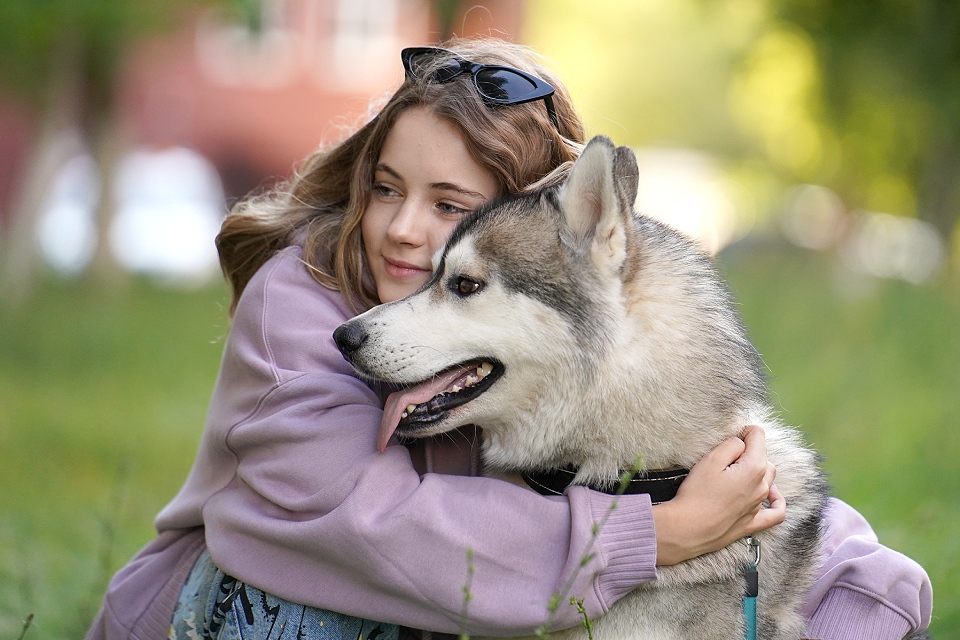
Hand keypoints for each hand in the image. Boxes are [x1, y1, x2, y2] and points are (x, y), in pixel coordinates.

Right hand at [651, 425, 784, 565]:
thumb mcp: (711, 459)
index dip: (744, 431)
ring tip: (736, 470)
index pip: (758, 436)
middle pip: (764, 457)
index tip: (730, 435)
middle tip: (727, 454)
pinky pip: (776, 512)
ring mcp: (759, 506)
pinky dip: (777, 500)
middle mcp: (762, 486)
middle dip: (750, 450)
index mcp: (754, 467)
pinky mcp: (753, 522)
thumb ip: (732, 445)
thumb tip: (743, 442)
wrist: (688, 528)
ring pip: (769, 479)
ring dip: (757, 470)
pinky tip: (772, 494)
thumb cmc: (697, 493)